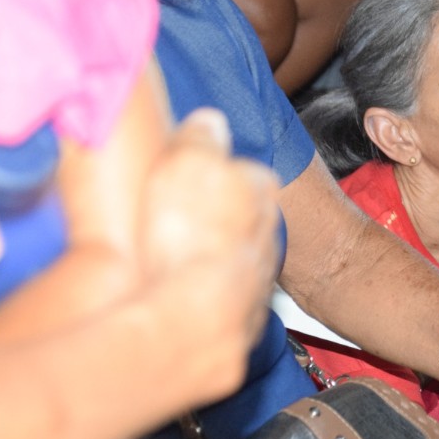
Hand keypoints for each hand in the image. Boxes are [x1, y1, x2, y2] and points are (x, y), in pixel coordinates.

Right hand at [138, 108, 280, 400]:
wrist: (202, 316)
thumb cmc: (193, 232)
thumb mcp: (188, 159)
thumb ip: (201, 135)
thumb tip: (209, 120)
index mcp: (260, 185)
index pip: (239, 167)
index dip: (209, 171)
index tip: (184, 176)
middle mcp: (269, 228)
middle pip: (237, 213)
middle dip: (211, 215)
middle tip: (170, 221)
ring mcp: (260, 275)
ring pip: (233, 255)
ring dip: (208, 257)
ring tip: (169, 261)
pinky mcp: (246, 318)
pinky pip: (223, 297)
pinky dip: (204, 295)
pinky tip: (178, 296)